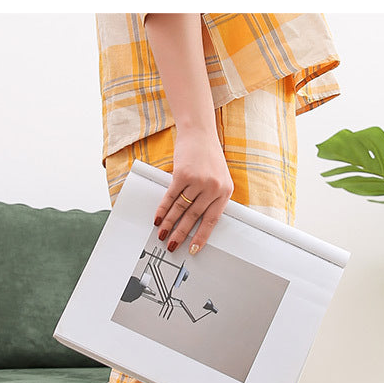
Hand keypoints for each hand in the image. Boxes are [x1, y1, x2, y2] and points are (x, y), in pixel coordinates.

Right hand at [153, 126, 233, 254]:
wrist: (199, 133)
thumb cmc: (208, 156)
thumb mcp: (218, 178)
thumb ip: (212, 198)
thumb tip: (197, 221)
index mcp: (225, 191)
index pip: (212, 220)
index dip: (201, 236)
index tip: (193, 248)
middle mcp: (213, 187)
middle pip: (193, 217)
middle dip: (181, 233)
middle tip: (172, 245)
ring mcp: (198, 180)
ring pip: (180, 209)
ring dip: (169, 224)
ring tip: (162, 234)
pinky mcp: (183, 174)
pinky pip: (170, 197)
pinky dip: (163, 209)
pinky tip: (158, 218)